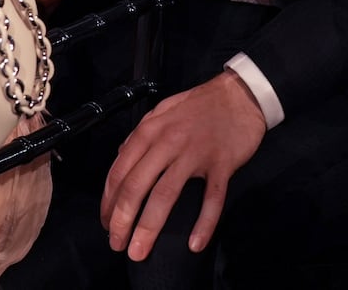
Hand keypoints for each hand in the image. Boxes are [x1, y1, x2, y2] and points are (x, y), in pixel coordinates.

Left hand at [101, 71, 267, 260]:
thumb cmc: (200, 105)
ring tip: (139, 251)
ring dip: (149, 227)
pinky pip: (211, 199)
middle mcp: (168, 143)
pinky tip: (195, 244)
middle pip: (136, 186)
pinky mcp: (222, 164)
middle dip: (122, 220)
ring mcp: (195, 154)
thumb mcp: (163, 111)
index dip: (109, 202)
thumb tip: (121, 156)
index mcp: (150, 131)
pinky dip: (203, 223)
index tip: (106, 223)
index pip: (120, 171)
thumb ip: (141, 133)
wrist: (240, 95)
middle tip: (117, 243)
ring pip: (166, 195)